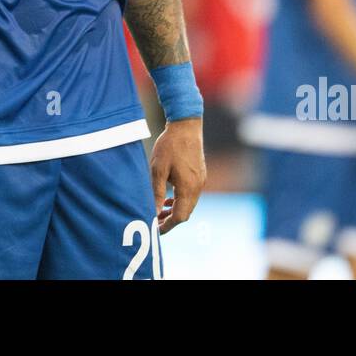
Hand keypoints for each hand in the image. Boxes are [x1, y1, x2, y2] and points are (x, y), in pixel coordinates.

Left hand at [150, 117, 205, 233]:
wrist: (186, 126)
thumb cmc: (170, 146)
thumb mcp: (158, 170)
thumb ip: (157, 193)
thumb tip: (154, 213)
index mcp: (188, 188)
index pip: (180, 216)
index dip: (168, 225)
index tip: (155, 229)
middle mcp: (197, 187)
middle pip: (186, 212)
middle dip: (171, 220)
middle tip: (155, 222)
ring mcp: (200, 181)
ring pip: (189, 204)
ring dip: (176, 210)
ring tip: (160, 210)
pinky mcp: (200, 175)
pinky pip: (191, 194)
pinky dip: (180, 200)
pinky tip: (169, 197)